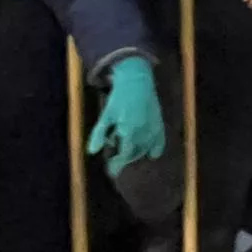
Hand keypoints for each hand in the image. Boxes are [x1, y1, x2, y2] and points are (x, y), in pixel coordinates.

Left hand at [87, 57, 166, 177]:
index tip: (111, 172)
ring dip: (137, 154)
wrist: (136, 80)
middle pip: (136, 153)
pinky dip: (156, 149)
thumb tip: (92, 152)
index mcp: (129, 129)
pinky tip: (152, 155)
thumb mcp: (105, 116)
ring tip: (128, 155)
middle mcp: (144, 131)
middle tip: (116, 163)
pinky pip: (160, 140)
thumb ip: (98, 134)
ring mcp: (154, 127)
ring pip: (147, 148)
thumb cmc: (118, 98)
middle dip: (125, 160)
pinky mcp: (160, 122)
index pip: (124, 154)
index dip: (117, 165)